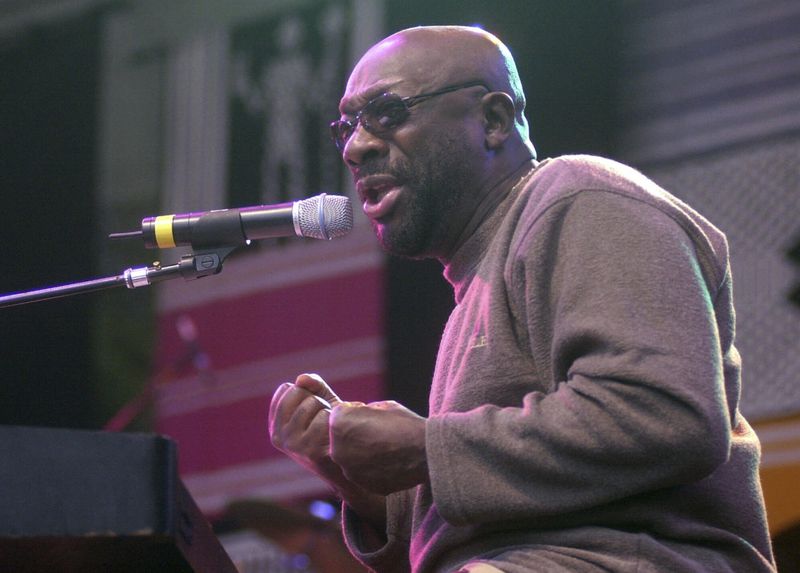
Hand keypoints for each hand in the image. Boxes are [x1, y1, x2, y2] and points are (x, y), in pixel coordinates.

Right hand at [268, 374, 386, 529]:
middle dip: (316, 399)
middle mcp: (279, 436)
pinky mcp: (309, 450)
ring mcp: (292, 444)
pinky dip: (335, 420)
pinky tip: (336, 435)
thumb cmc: (333, 430)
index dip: (305, 393)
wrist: (348, 465)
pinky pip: (324, 417)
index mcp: (276, 426)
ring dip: (328, 410)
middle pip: (297, 392)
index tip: (314, 410)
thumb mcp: (321, 404)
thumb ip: (313, 387)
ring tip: (331, 427)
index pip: (286, 389)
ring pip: (312, 403)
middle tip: (324, 418)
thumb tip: (301, 379)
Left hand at [330, 400, 427, 494]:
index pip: (340, 416)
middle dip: (355, 435)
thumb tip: (360, 417)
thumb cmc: (404, 424)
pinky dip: (372, 469)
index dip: (356, 413)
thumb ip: (363, 412)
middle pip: (342, 439)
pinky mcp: (362, 485)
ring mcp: (349, 470)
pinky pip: (363, 474)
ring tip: (385, 448)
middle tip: (378, 434)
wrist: (425, 451)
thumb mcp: (380, 406)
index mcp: (339, 424)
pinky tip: (389, 462)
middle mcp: (337, 449)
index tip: (372, 416)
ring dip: (362, 453)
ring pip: (351, 458)